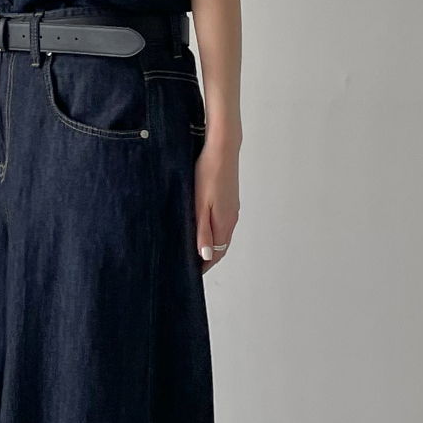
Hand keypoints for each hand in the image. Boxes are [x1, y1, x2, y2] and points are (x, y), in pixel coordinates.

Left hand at [195, 137, 239, 272]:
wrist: (222, 148)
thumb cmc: (208, 173)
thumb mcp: (200, 205)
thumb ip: (203, 231)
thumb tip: (206, 256)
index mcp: (224, 223)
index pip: (216, 254)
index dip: (204, 265)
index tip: (191, 273)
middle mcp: (231, 219)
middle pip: (220, 247)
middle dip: (207, 258)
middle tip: (190, 265)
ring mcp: (232, 209)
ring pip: (222, 235)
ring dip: (211, 245)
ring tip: (194, 250)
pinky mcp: (230, 201)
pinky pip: (223, 224)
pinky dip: (214, 232)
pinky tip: (203, 229)